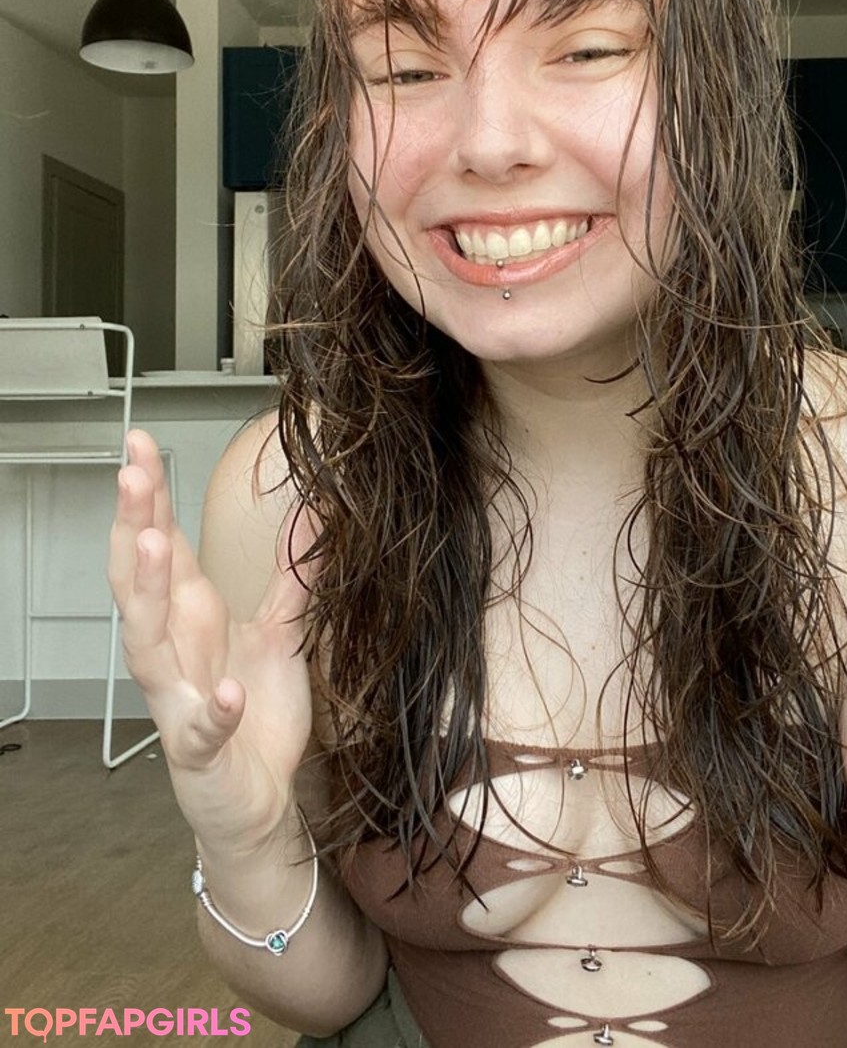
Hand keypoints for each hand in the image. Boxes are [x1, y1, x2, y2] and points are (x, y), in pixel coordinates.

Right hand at [108, 430, 313, 854]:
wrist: (261, 802)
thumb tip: (313, 514)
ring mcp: (179, 699)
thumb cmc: (258, 715)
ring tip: (153, 546)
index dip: (150, 497)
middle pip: (141, 580)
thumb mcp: (283, 633)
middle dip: (134, 525)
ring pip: (148, 644)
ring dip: (148, 595)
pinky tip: (227, 695)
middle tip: (133, 473)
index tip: (140, 445)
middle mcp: (175, 651)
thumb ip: (292, 576)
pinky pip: (201, 728)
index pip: (162, 546)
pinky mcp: (200, 750)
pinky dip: (211, 711)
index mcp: (191, 617)